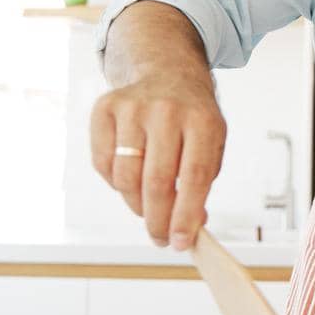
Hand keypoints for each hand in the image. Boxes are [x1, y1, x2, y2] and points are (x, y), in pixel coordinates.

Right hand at [89, 72, 225, 250]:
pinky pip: (103, 164)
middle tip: (160, 239)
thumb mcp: (212, 143)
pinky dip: (115, 184)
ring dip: (136, 205)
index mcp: (202, 120)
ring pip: (126, 177)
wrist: (168, 71)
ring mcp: (133, 107)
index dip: (186, 215)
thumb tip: (188, 227)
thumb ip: (201, 183)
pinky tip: (130, 180)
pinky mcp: (105, 108)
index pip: (194, 177)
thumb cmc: (192, 119)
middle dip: (158, 220)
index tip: (180, 242)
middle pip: (157, 181)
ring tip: (147, 209)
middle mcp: (167, 110)